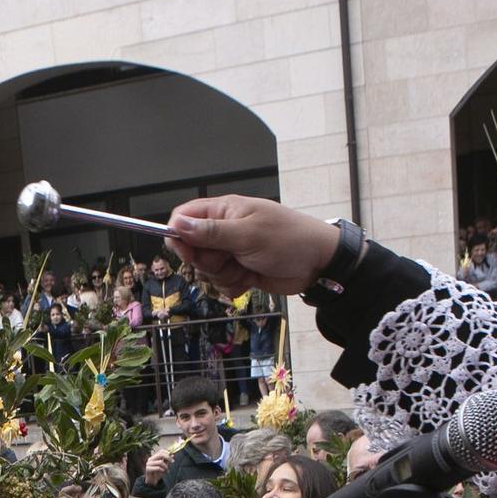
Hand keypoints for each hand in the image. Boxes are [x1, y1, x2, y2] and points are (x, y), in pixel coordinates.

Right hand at [142, 448, 170, 484]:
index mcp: (154, 457)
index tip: (172, 458)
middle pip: (160, 454)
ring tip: (167, 470)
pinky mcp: (148, 469)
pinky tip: (163, 472)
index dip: (168, 453)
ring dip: (165, 466)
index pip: (161, 451)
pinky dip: (162, 470)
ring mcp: (148, 463)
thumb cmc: (158, 473)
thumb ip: (167, 461)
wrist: (152, 481)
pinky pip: (157, 468)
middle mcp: (150, 459)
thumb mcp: (165, 466)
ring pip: (160, 462)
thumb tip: (172, 455)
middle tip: (172, 462)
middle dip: (168, 458)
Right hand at [164, 195, 345, 296]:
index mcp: (224, 211)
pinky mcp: (239, 271)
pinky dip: (234, 286)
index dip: (179, 236)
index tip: (188, 253)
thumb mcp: (247, 234)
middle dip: (208, 262)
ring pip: (207, 271)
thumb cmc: (289, 239)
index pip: (184, 217)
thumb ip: (211, 232)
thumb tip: (178, 224)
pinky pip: (221, 285)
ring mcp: (231, 252)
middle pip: (192, 250)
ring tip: (246, 268)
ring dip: (224, 276)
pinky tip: (251, 279)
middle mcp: (224, 230)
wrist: (318, 263)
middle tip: (229, 258)